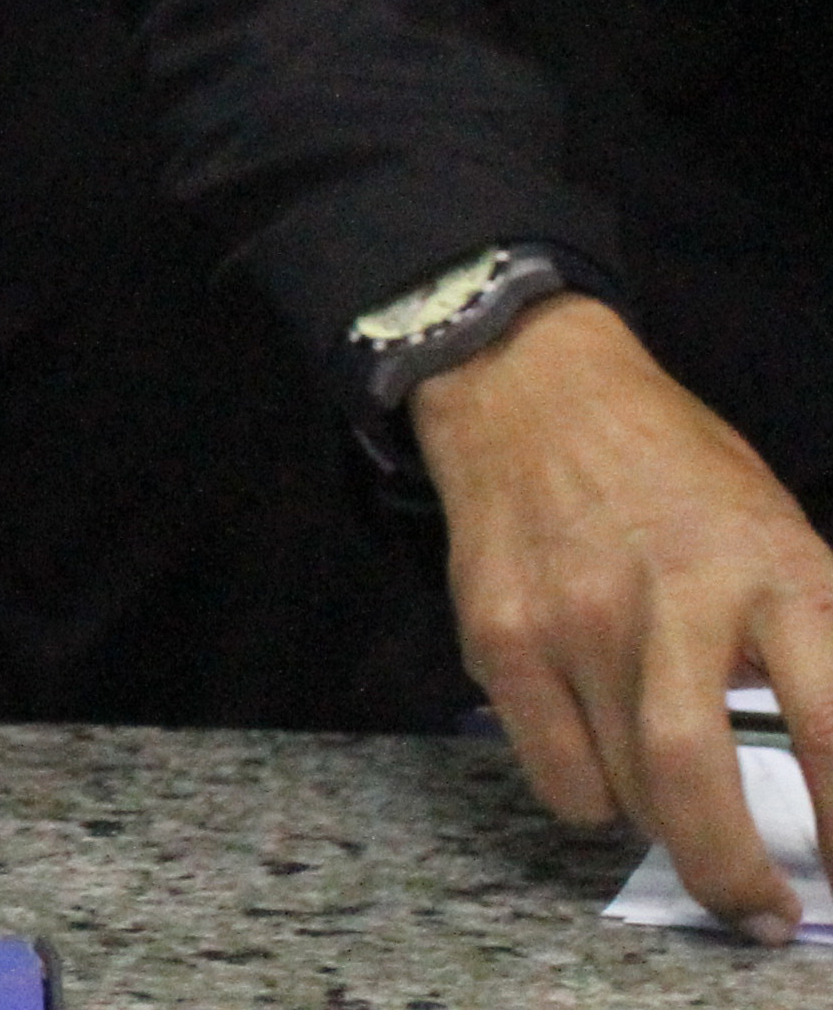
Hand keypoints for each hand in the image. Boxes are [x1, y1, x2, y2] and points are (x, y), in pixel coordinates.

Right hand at [419, 293, 832, 940]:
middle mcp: (674, 597)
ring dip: (672, 833)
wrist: (532, 387)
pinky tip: (606, 756)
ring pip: (629, 795)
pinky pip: (560, 782)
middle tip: (758, 914)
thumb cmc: (680, 473)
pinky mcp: (501, 637)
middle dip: (734, 878)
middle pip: (697, 781)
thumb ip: (818, 642)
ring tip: (687, 819)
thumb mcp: (783, 534)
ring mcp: (576, 619)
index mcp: (774, 572)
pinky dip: (596, 800)